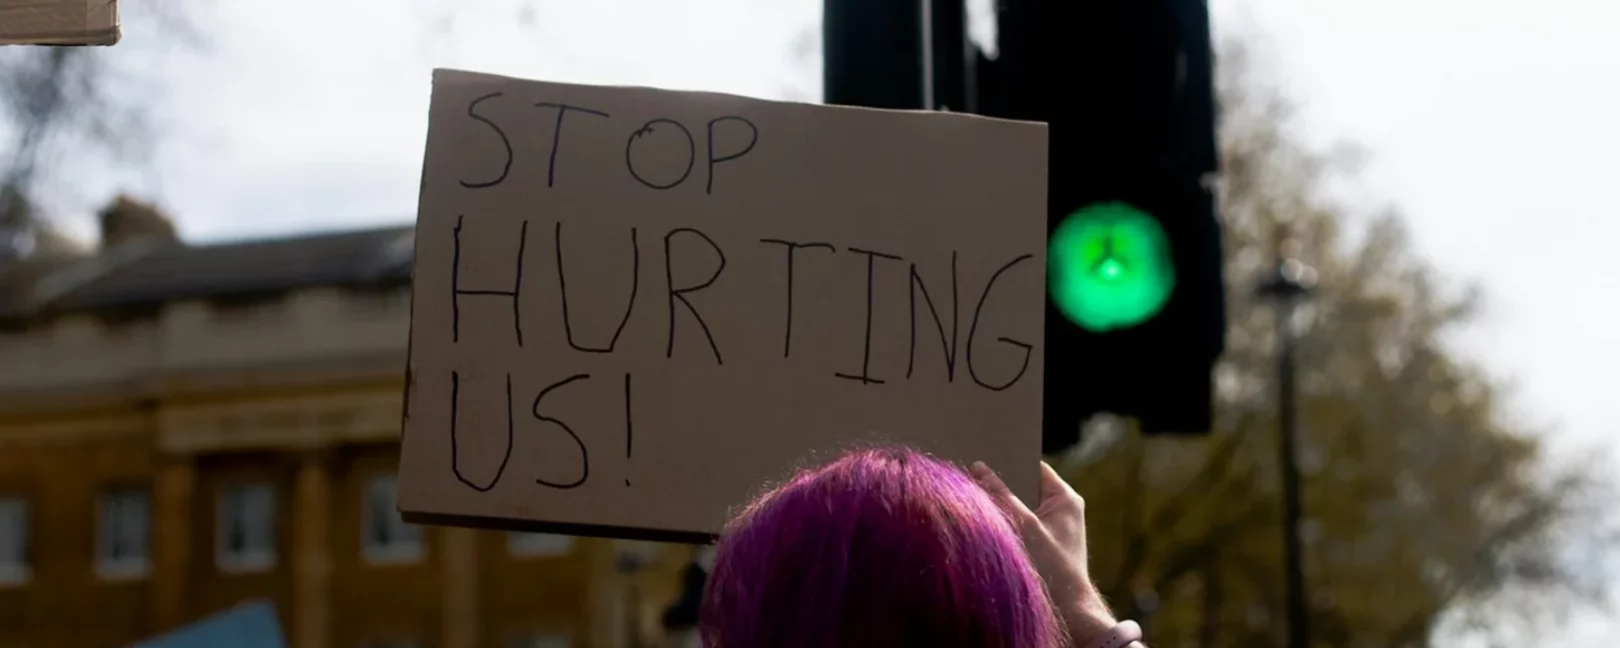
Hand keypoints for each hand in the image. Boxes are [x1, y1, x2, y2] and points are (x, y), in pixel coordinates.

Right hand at [972, 461, 1117, 646]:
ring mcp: (1051, 528)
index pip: (1032, 465)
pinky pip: (1019, 524)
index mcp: (1064, 497)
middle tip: (972, 472)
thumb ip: (1000, 495)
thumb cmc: (1051, 568)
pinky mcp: (1041, 544)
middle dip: (1000, 483)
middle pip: (1023, 486)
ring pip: (1018, 506)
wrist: (1067, 611)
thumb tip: (978, 468)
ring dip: (1000, 505)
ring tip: (974, 494)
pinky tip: (984, 522)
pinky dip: (1003, 523)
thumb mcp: (1023, 526)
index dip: (1009, 458)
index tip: (983, 451)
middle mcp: (1060, 509)